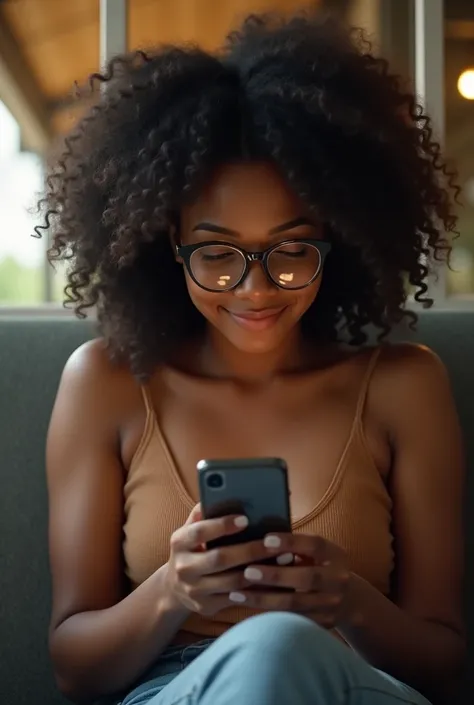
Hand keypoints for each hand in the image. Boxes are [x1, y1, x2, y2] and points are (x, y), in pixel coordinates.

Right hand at [164, 505, 278, 616]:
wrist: (174, 588)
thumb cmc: (192, 548)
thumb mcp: (190, 529)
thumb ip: (204, 512)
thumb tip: (224, 489)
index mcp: (179, 542)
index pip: (199, 532)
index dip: (222, 525)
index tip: (245, 518)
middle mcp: (183, 568)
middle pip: (220, 559)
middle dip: (250, 550)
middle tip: (275, 541)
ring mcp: (194, 591)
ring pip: (233, 582)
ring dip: (261, 570)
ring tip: (284, 558)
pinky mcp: (206, 608)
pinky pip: (238, 599)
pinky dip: (259, 588)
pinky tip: (276, 578)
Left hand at [227, 533, 352, 628]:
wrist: (351, 600)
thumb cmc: (322, 566)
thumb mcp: (319, 553)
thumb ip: (297, 546)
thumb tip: (260, 537)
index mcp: (336, 555)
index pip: (315, 545)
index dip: (291, 542)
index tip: (266, 539)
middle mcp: (338, 580)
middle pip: (306, 578)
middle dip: (275, 575)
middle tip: (248, 571)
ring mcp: (331, 605)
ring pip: (295, 603)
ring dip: (264, 598)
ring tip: (237, 592)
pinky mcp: (322, 624)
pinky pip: (291, 619)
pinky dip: (267, 613)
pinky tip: (248, 607)